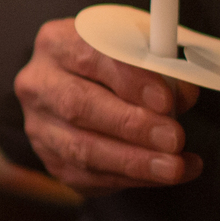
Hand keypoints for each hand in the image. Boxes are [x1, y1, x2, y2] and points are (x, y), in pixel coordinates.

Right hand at [14, 18, 202, 196]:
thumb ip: (158, 65)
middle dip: (132, 126)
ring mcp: (38, 124)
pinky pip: (86, 176)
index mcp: (56, 42)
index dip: (129, 80)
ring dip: (133, 161)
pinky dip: (129, 178)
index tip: (166, 100)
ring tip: (174, 167)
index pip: (89, 56)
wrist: (85, 84)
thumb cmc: (116, 62)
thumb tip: (182, 94)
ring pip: (80, 149)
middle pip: (78, 106)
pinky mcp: (49, 158)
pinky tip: (162, 176)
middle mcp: (38, 83)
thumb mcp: (138, 47)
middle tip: (174, 139)